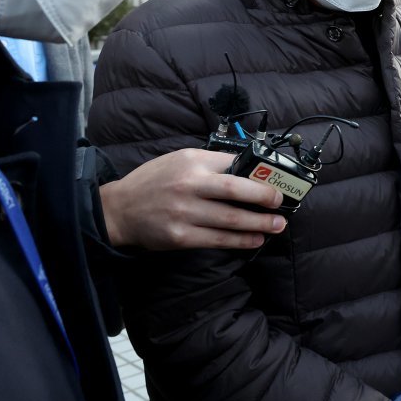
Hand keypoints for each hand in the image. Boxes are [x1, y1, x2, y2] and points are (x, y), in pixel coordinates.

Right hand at [99, 148, 284, 249]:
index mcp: (190, 161)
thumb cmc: (154, 182)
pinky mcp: (180, 236)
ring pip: (230, 219)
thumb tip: (246, 169)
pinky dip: (240, 240)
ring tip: (277, 225)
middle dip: (263, 196)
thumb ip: (210, 163)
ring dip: (258, 223)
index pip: (231, 163)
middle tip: (280, 202)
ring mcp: (184, 212)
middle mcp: (188, 185)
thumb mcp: (179, 160)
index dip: (257, 173)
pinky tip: (255, 240)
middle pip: (234, 190)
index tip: (274, 180)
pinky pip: (217, 239)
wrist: (120, 209)